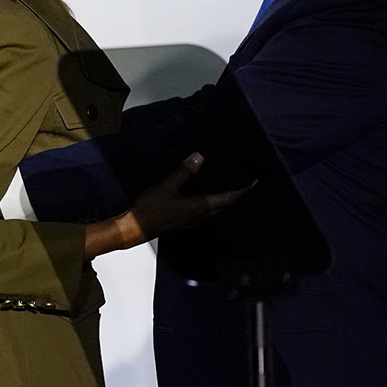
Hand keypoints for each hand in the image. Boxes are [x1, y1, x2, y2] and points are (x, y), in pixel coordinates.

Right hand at [85, 153, 249, 257]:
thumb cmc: (149, 211)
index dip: (241, 191)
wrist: (134, 230)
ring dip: (222, 201)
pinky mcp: (182, 223)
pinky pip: (203, 213)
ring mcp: (190, 222)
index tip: (252, 183)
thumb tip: (199, 157)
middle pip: (223, 206)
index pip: (226, 199)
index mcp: (198, 207)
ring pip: (214, 211)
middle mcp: (198, 217)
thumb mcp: (166, 187)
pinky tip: (203, 199)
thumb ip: (184, 172)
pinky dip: (210, 205)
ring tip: (226, 190)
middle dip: (234, 196)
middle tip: (242, 185)